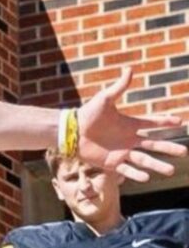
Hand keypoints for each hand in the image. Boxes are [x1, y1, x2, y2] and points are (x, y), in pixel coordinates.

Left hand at [77, 67, 186, 181]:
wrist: (71, 131)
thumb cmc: (87, 114)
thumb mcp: (104, 99)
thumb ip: (119, 87)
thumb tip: (130, 69)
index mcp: (129, 124)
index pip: (152, 123)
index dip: (165, 122)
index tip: (180, 122)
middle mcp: (129, 139)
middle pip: (154, 144)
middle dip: (168, 148)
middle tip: (184, 152)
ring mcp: (121, 152)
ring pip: (144, 160)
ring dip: (157, 165)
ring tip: (170, 170)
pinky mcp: (111, 163)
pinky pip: (126, 170)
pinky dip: (136, 174)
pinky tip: (146, 177)